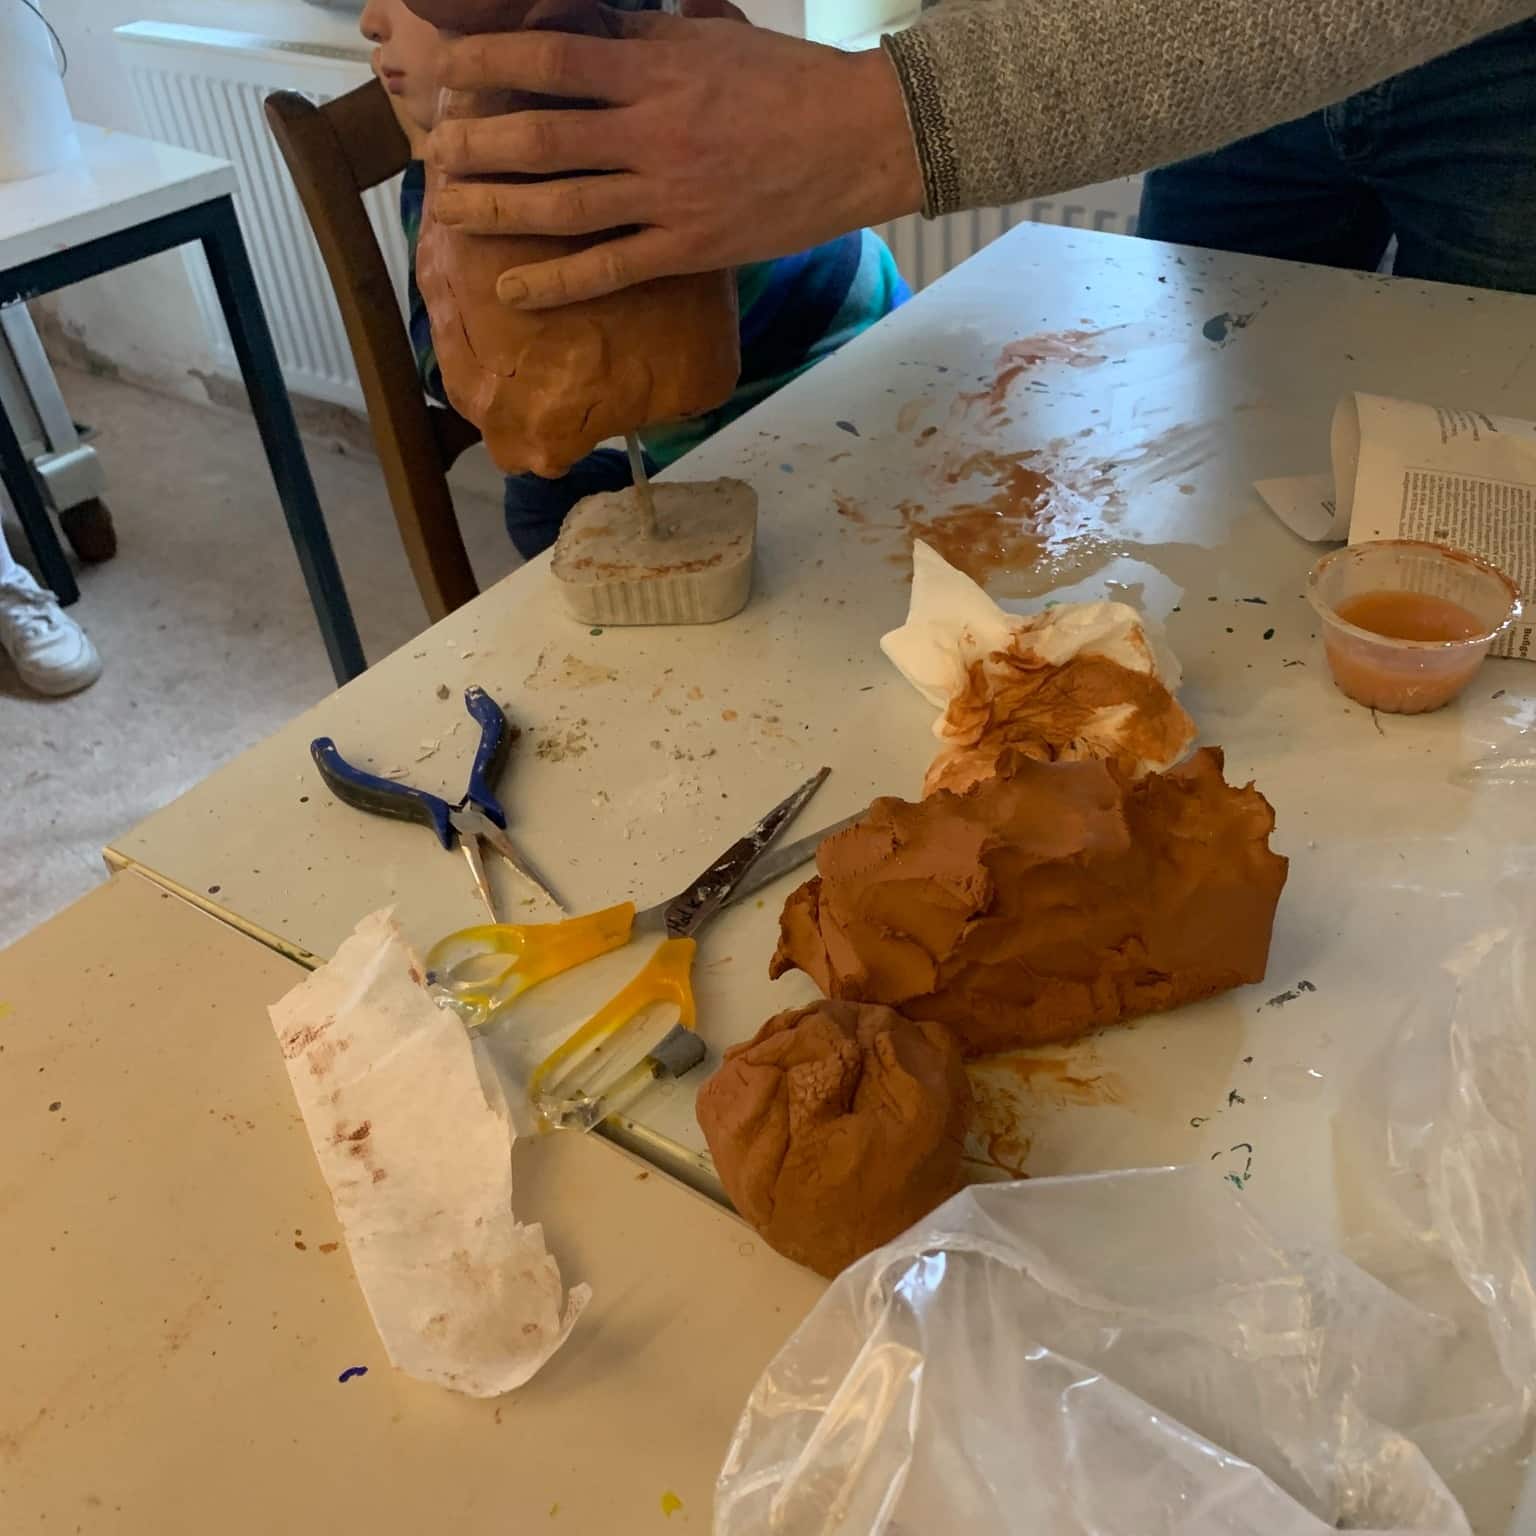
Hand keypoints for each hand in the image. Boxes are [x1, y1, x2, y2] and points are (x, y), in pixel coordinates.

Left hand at [425, 7, 922, 307]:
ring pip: (563, 205)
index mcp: (657, 68)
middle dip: (478, 144)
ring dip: (497, 209)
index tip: (453, 72)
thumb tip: (603, 20)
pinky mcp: (690, 247)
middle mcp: (652, 130)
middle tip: (437, 150)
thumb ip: (654, 33)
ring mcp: (669, 195)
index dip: (491, 63)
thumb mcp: (718, 35)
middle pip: (542, 137)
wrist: (864, 139)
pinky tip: (511, 288)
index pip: (552, 56)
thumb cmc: (794, 82)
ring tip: (450, 210)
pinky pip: (610, 269)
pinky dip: (556, 282)